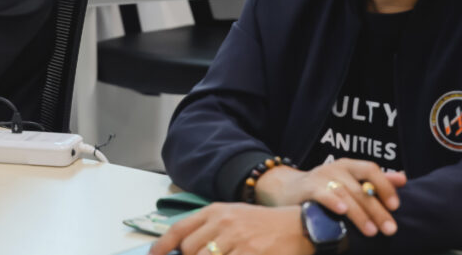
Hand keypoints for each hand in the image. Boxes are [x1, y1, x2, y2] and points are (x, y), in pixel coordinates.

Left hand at [149, 204, 313, 254]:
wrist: (299, 226)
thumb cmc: (264, 225)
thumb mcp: (234, 217)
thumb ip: (209, 229)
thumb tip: (184, 249)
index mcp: (217, 211)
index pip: (180, 229)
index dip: (162, 246)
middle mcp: (224, 222)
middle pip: (190, 250)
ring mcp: (237, 240)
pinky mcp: (250, 254)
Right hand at [256, 161, 405, 237]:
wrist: (287, 188)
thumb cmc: (325, 187)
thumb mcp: (349, 181)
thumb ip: (375, 180)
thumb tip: (402, 179)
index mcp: (349, 166)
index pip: (371, 169)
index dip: (385, 186)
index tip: (396, 206)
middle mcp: (336, 168)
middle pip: (361, 188)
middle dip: (378, 210)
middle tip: (390, 229)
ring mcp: (321, 176)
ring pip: (345, 194)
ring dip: (360, 213)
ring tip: (372, 231)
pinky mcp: (308, 188)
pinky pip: (323, 194)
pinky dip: (333, 202)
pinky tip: (342, 212)